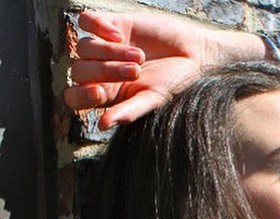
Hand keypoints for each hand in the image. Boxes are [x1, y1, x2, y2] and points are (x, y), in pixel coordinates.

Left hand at [65, 10, 257, 129]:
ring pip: (85, 47)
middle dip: (107, 71)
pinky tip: (119, 35)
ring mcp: (104, 47)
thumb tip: (102, 125)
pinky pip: (87, 21)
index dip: (80, 95)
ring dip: (110, 52)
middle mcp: (101, 71)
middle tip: (136, 72)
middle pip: (80, 70)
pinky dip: (98, 26)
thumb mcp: (153, 100)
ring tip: (139, 56)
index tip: (99, 92)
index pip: (75, 97)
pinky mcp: (111, 23)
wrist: (193, 55)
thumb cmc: (174, 83)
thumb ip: (128, 111)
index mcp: (107, 95)